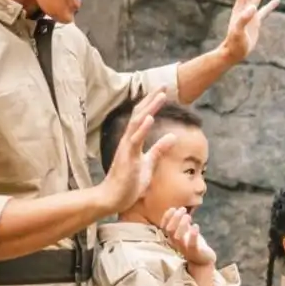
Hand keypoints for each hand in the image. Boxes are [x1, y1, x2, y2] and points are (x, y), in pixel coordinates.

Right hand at [98, 89, 174, 212]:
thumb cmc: (129, 184)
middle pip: (139, 115)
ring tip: (161, 95)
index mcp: (133, 142)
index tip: (163, 92)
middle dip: (152, 100)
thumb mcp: (149, 164)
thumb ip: (159, 150)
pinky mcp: (127, 158)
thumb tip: (172, 136)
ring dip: (150, 108)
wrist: (112, 199)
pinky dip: (142, 128)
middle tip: (164, 86)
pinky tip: (150, 117)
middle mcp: (128, 141)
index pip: (143, 118)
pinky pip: (134, 140)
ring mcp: (126, 148)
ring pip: (137, 123)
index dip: (153, 104)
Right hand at [160, 207, 216, 266]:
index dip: (167, 216)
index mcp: (172, 238)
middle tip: (184, 210)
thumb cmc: (193, 243)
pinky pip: (192, 244)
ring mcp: (185, 248)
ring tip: (189, 216)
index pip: (164, 227)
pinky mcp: (195, 252)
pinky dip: (193, 234)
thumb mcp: (186, 232)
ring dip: (182, 224)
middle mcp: (176, 243)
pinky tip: (196, 225)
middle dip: (175, 217)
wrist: (203, 260)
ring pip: (178, 237)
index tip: (174, 208)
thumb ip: (182, 222)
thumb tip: (179, 209)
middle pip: (170, 230)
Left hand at [218, 0, 279, 63]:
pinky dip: (271, 4)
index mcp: (241, 7)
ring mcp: (251, 14)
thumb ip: (244, 19)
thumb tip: (253, 8)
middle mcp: (245, 8)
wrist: (234, 53)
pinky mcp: (256, 22)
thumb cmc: (235, 43)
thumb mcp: (238, 32)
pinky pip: (265, 10)